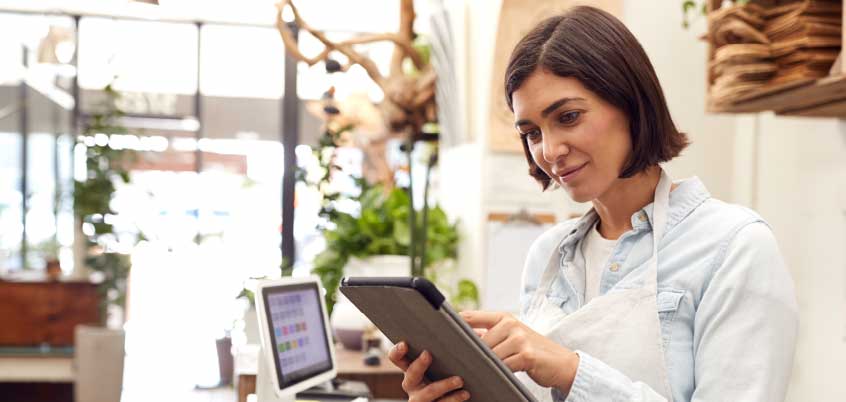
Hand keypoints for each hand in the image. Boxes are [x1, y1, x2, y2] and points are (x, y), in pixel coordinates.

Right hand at [387, 341, 470, 401]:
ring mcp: (421, 399)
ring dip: (443, 385)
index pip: (397, 358)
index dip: (397, 351)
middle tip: (428, 354)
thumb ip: (454, 345)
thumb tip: (474, 329)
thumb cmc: (451, 372)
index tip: (405, 343)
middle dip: (418, 365)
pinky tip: (465, 393)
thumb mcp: (447, 360)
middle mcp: (413, 385)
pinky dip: (453, 399)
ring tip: (459, 379)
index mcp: (412, 369)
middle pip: (410, 375)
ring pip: (427, 394)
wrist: (459, 395)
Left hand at [460, 310, 579, 394]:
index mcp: (503, 317)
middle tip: (457, 361)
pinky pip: (503, 366)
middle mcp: (510, 324)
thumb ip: (490, 333)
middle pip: (477, 340)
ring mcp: (519, 339)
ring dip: (483, 364)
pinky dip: (498, 372)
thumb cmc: (532, 350)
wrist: (561, 362)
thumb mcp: (511, 335)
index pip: (470, 316)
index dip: (453, 324)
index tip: (439, 333)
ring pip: (489, 354)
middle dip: (469, 352)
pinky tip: (495, 375)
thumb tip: (463, 336)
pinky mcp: (526, 355)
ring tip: (476, 370)